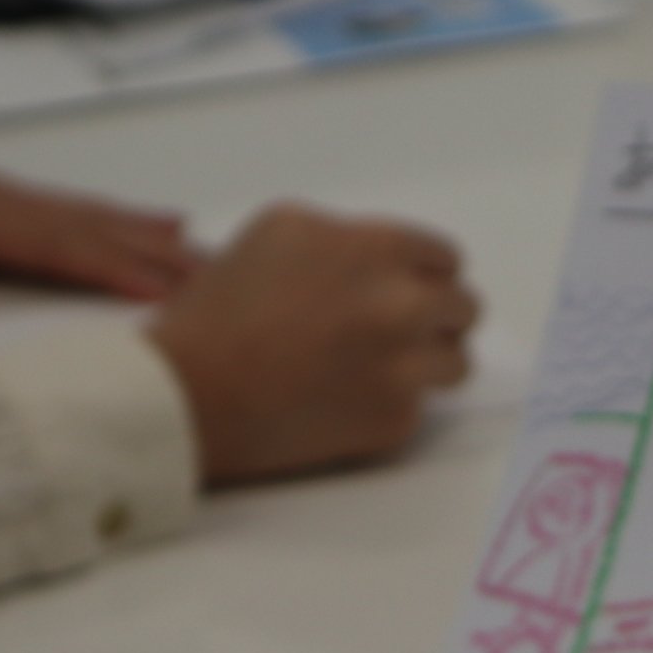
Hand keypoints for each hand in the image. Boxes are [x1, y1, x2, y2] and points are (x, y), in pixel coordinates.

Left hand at [0, 128, 198, 338]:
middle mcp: (0, 201)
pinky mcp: (6, 199)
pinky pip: (81, 212)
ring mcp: (8, 196)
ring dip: (157, 239)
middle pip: (94, 231)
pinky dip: (131, 220)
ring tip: (215, 258)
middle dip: (158, 257)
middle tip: (225, 282)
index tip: (167, 291)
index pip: (50, 245)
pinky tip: (164, 224)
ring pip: (97, 219)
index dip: (109, 267)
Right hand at [145, 203, 479, 483]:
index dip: (422, 273)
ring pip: (455, 362)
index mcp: (377, 251)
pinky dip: (391, 404)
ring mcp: (404, 368)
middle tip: (395, 329)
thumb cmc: (219, 309)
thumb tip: (379, 260)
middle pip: (463, 308)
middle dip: (434, 315)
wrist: (189, 394)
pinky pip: (418, 407)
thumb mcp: (279, 231)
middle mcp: (403, 306)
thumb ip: (346, 238)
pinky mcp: (394, 421)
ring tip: (379, 367)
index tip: (406, 287)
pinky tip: (345, 399)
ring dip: (427, 362)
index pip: (445, 259)